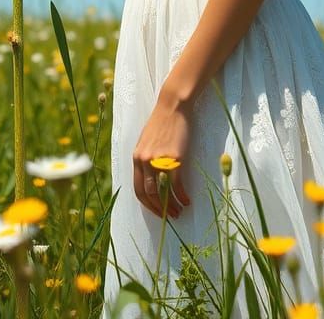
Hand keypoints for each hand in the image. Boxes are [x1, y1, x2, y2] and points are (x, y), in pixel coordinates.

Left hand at [132, 101, 192, 219]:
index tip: (157, 210)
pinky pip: (177, 185)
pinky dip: (182, 196)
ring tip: (179, 211)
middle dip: (159, 209)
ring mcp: (159, 160)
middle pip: (149, 194)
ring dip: (171, 206)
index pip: (138, 189)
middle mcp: (145, 161)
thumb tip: (149, 179)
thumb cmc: (161, 122)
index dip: (147, 204)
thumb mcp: (146, 141)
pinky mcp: (174, 159)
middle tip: (169, 216)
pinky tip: (187, 200)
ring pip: (162, 192)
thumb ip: (145, 159)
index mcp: (136, 158)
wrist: (173, 107)